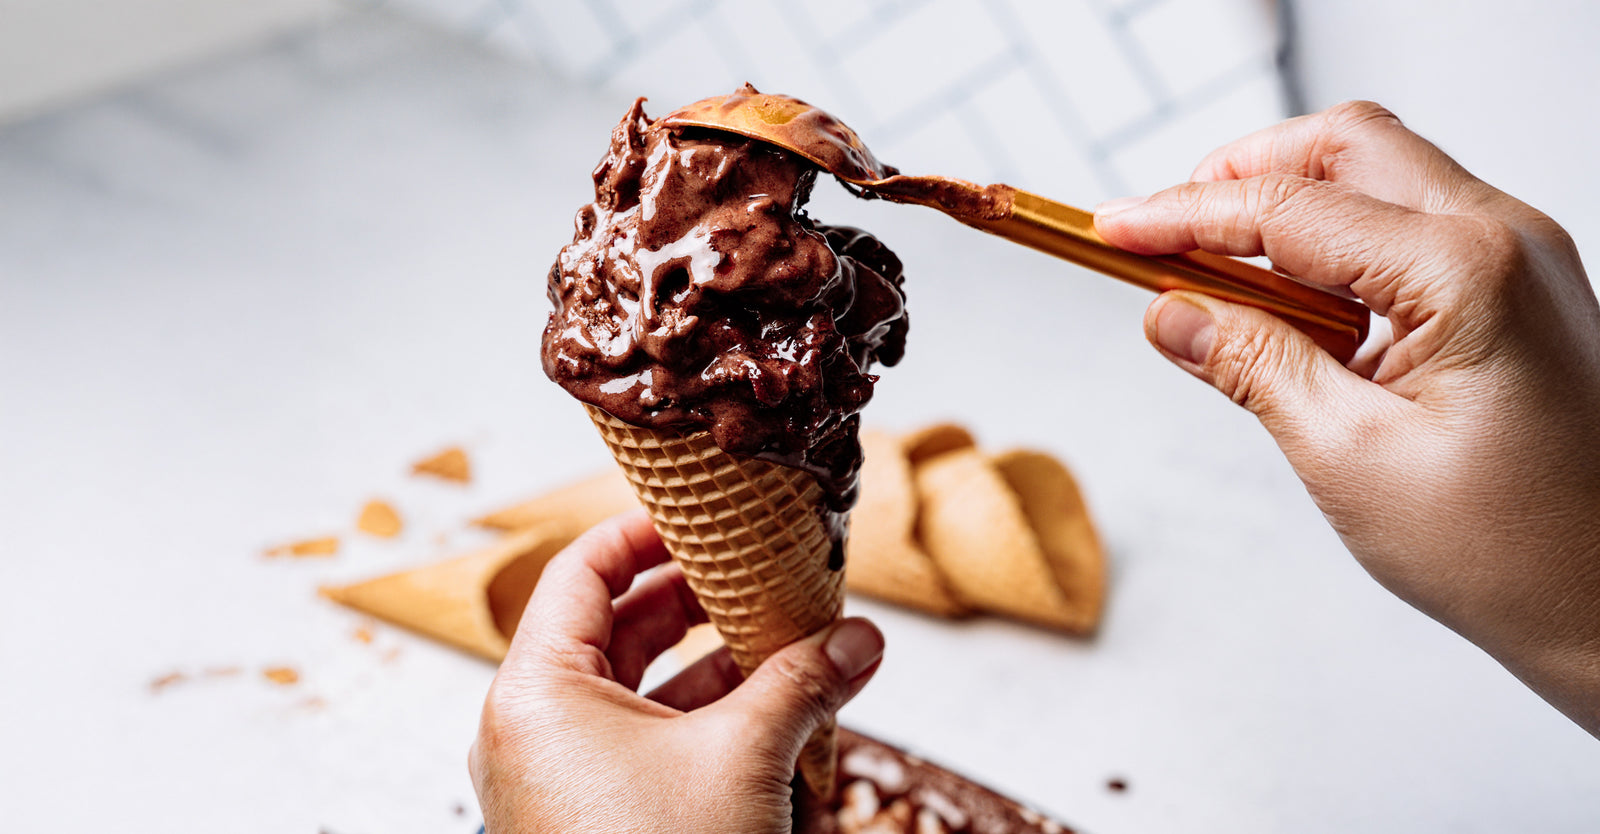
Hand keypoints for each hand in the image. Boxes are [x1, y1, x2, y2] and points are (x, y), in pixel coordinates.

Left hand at [468, 511, 884, 832]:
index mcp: (535, 693)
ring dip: (713, 661)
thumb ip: (803, 684)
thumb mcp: (742, 759)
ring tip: (785, 635)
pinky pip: (646, 745)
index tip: (703, 511)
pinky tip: (774, 709)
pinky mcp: (593, 822)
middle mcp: (535, 731)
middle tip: (757, 568)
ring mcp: (561, 781)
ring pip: (638, 690)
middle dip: (696, 597)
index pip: (580, 570)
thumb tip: (860, 640)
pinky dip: (705, 719)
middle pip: (612, 626)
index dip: (644, 530)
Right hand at [1095, 101, 1599, 733]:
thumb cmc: (1518, 552)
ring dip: (1285, 212)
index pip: (1290, 209)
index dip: (1184, 214)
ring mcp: (1518, 259)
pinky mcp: (1513, 290)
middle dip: (1240, 176)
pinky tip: (1284, 309)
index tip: (1111, 229)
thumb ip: (1253, 367)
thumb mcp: (1351, 459)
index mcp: (1468, 271)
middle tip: (1160, 233)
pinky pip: (1406, 228)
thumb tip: (1171, 313)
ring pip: (1376, 179)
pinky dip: (1331, 249)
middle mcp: (1505, 239)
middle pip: (1343, 148)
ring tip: (1210, 278)